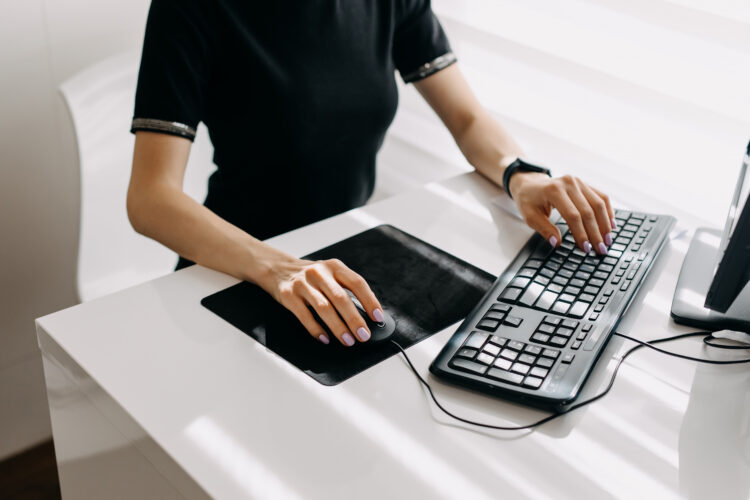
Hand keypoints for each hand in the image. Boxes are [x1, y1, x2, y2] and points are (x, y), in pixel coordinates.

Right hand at [259, 257, 383, 345]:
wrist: (278, 269)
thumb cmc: (311, 277)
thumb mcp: (330, 274)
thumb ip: (345, 289)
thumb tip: (366, 315)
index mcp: (334, 267)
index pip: (357, 283)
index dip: (369, 301)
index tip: (377, 317)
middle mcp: (319, 273)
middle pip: (340, 298)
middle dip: (354, 319)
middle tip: (363, 335)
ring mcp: (303, 284)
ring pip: (324, 308)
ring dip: (338, 327)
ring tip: (348, 340)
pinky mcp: (288, 295)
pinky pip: (304, 316)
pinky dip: (316, 329)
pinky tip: (325, 338)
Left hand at [508, 172, 614, 253]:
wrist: (530, 183)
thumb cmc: (529, 200)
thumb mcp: (529, 216)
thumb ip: (544, 229)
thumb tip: (557, 243)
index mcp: (553, 190)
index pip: (573, 216)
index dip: (581, 234)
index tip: (586, 249)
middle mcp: (569, 183)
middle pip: (588, 211)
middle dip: (596, 233)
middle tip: (601, 249)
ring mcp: (579, 182)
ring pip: (599, 204)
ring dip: (605, 224)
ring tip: (608, 240)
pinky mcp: (585, 184)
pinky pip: (601, 197)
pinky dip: (608, 211)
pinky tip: (611, 225)